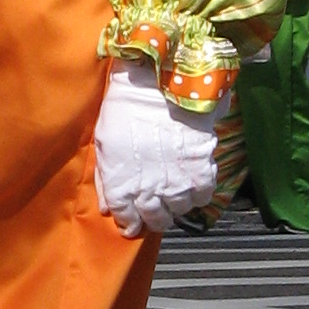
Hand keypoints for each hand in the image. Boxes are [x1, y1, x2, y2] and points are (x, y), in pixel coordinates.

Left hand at [92, 56, 219, 237]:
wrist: (156, 84)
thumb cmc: (124, 108)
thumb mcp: (104, 143)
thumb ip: (106, 180)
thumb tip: (107, 207)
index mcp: (122, 186)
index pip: (129, 221)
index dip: (132, 224)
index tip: (134, 222)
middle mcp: (150, 191)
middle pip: (157, 220)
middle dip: (155, 216)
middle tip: (157, 207)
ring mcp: (177, 183)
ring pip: (180, 210)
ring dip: (177, 204)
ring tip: (175, 191)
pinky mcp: (200, 170)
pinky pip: (203, 195)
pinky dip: (199, 193)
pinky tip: (193, 182)